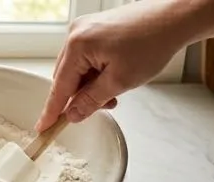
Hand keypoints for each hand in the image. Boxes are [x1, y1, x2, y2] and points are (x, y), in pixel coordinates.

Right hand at [36, 1, 187, 129]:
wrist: (170, 20)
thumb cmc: (150, 44)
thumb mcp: (119, 82)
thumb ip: (92, 100)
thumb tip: (72, 114)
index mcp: (77, 45)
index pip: (59, 86)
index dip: (52, 111)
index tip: (43, 128)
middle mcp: (76, 33)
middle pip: (67, 77)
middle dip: (82, 96)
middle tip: (104, 106)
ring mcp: (85, 30)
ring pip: (79, 69)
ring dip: (92, 86)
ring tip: (117, 91)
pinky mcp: (95, 30)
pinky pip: (87, 58)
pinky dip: (98, 73)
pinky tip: (115, 78)